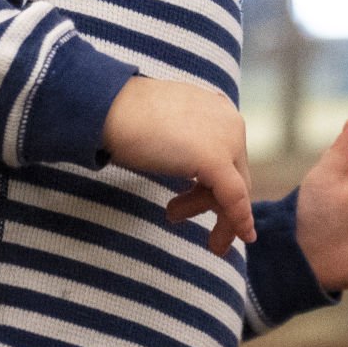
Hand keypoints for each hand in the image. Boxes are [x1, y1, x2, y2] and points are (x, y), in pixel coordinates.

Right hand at [105, 75, 255, 255]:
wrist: (109, 107)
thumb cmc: (124, 113)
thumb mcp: (167, 123)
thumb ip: (185, 136)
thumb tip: (187, 158)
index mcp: (218, 109)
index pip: (228, 154)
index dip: (214, 182)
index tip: (197, 197)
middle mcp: (229, 122)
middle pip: (235, 175)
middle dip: (209, 201)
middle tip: (177, 214)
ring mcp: (226, 141)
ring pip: (236, 190)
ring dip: (208, 211)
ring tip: (172, 215)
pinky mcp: (216, 160)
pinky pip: (234, 199)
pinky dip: (237, 221)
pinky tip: (237, 238)